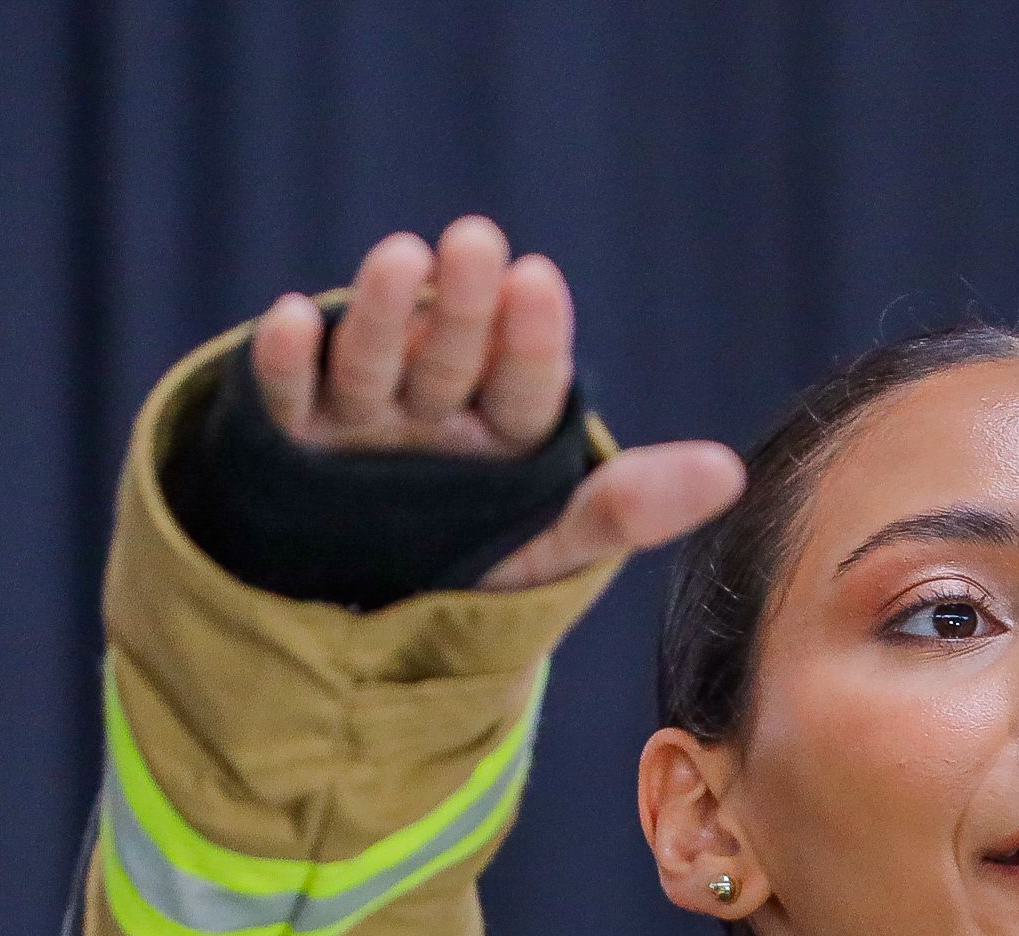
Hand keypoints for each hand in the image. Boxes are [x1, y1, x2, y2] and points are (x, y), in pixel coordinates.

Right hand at [248, 216, 743, 588]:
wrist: (365, 611)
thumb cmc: (475, 563)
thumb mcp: (554, 544)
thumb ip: (629, 508)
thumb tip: (732, 474)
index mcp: (506, 429)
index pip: (528, 381)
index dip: (532, 338)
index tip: (540, 282)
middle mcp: (434, 408)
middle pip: (454, 354)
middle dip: (464, 303)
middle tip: (477, 240)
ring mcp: (360, 419)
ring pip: (374, 359)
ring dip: (384, 311)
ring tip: (401, 259)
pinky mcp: (290, 438)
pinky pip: (288, 395)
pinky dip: (286, 359)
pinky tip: (294, 317)